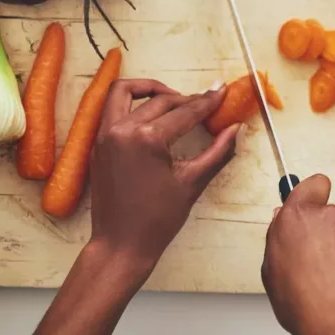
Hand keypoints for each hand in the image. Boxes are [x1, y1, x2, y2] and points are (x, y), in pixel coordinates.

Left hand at [90, 78, 240, 278]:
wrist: (120, 246)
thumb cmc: (158, 220)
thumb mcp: (192, 183)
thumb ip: (218, 152)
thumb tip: (237, 129)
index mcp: (146, 139)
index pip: (184, 112)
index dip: (207, 101)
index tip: (222, 89)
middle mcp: (122, 129)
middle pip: (160, 100)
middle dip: (186, 98)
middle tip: (205, 103)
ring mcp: (105, 135)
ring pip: (125, 92)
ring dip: (149, 89)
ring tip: (172, 98)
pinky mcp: (98, 144)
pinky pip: (112, 109)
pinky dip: (131, 103)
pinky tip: (150, 115)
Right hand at [262, 175, 334, 334]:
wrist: (333, 324)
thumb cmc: (299, 300)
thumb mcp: (271, 267)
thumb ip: (278, 235)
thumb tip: (282, 220)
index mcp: (297, 216)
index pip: (314, 184)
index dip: (314, 192)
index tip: (313, 201)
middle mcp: (327, 217)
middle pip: (329, 214)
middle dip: (325, 232)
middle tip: (318, 259)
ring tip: (333, 278)